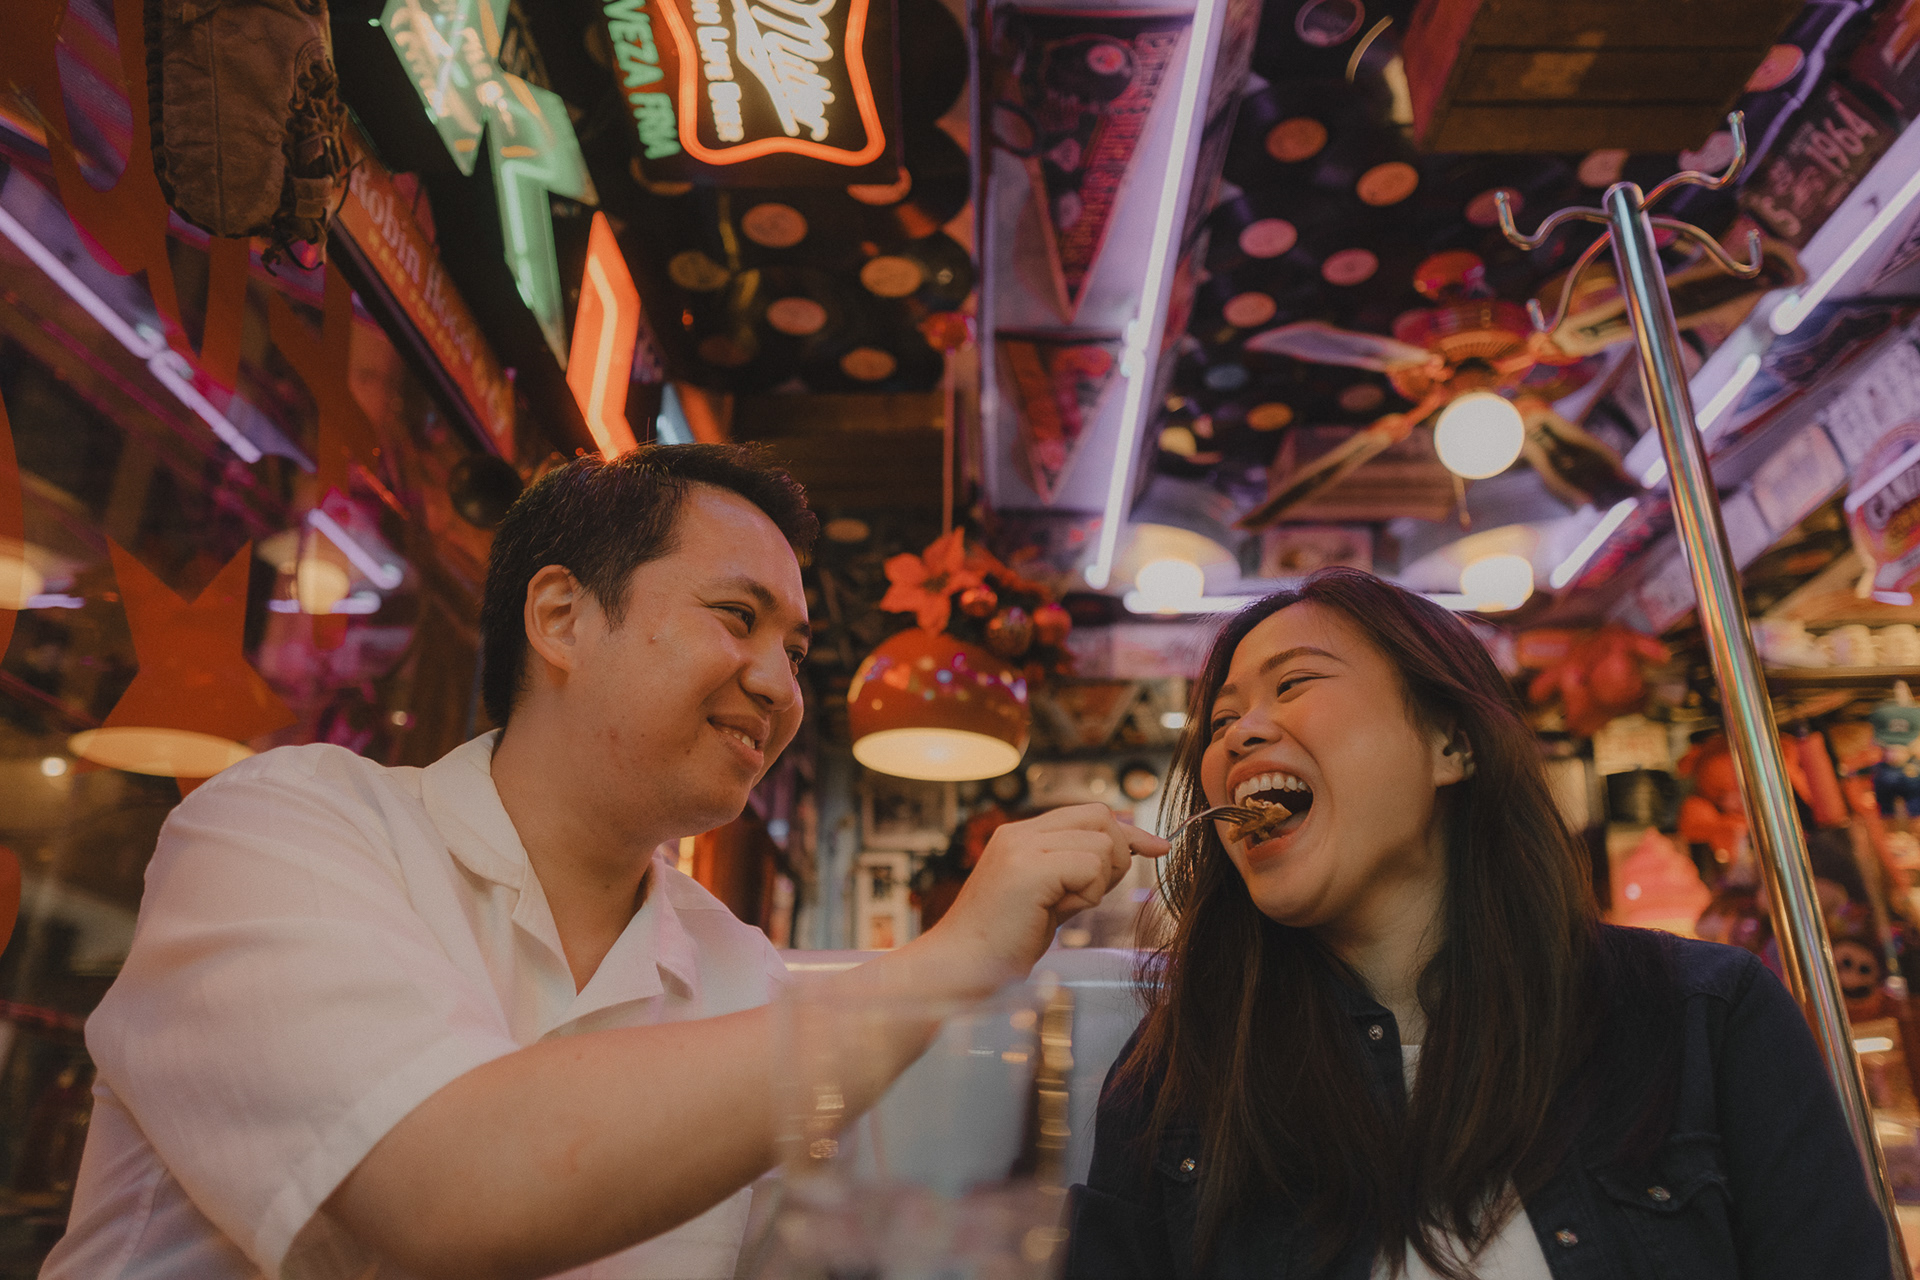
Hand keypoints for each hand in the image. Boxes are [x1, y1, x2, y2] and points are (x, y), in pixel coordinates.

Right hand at [912, 804, 1168, 995]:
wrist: (957, 969)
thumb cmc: (1002, 943)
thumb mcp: (1047, 897)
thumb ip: (1078, 870)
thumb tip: (1129, 848)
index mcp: (1020, 835)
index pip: (1089, 813)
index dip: (1127, 831)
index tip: (1157, 847)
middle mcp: (1019, 833)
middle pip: (1102, 819)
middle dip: (1117, 857)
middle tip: (1089, 895)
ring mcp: (1021, 847)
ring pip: (1102, 845)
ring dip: (1098, 883)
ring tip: (1061, 908)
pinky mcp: (1028, 869)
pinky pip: (1090, 867)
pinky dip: (1087, 895)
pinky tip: (1058, 912)